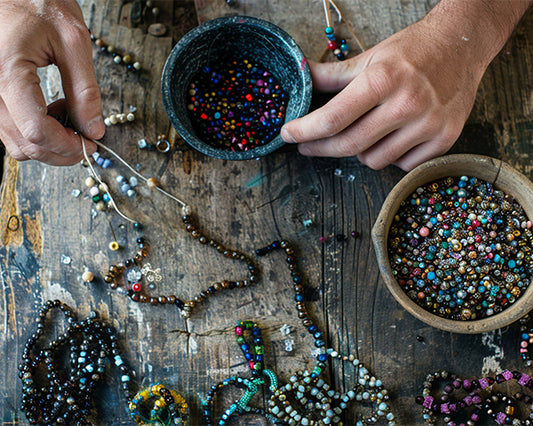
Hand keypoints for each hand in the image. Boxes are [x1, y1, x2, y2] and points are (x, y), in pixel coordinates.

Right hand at [0, 0, 102, 165]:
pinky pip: (7, 129)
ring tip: (68, 115)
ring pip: (14, 142)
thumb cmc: (37, 2)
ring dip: (47, 142)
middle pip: (25, 143)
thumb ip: (85, 90)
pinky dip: (33, 131)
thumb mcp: (73, 41)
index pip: (37, 131)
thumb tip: (94, 129)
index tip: (90, 144)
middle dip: (61, 149)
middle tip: (86, 137)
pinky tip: (50, 111)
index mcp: (7, 72)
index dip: (68, 145)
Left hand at [281, 1, 531, 170]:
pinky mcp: (444, 140)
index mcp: (383, 80)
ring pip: (373, 160)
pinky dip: (389, 155)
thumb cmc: (413, 50)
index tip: (288, 135)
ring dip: (359, 151)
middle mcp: (407, 104)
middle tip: (306, 146)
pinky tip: (392, 137)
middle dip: (320, 148)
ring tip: (363, 131)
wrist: (463, 46)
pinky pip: (400, 165)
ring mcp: (428, 125)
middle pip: (349, 145)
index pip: (333, 118)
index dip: (305, 131)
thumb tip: (301, 78)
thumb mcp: (370, 56)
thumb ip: (333, 75)